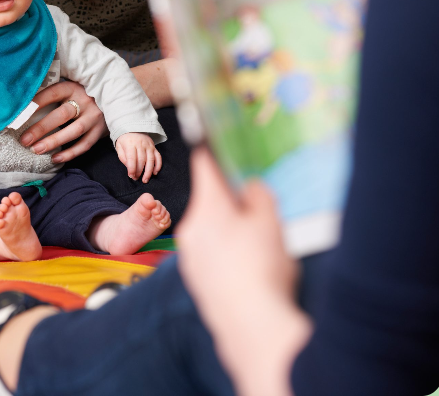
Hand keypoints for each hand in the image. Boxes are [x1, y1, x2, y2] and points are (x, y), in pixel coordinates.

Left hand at [20, 80, 107, 163]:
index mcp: (73, 87)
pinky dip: (70, 153)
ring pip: (74, 131)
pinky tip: (55, 158)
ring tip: (36, 150)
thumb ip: (50, 94)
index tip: (20, 114)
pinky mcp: (101, 130)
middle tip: (24, 139)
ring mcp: (94, 116)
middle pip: (62, 115)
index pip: (52, 94)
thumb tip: (23, 103)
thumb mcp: (67, 88)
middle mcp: (85, 101)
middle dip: (41, 128)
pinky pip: (85, 144)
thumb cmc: (79, 94)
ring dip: (54, 142)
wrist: (112, 98)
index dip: (36, 103)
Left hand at [115, 132, 161, 182]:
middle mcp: (141, 145)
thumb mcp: (119, 147)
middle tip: (136, 179)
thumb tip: (129, 168)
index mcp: (130, 144)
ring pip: (151, 160)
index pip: (132, 159)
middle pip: (142, 161)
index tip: (131, 176)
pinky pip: (158, 157)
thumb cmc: (125, 140)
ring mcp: (149, 146)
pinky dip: (158, 165)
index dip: (132, 169)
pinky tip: (155, 172)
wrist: (133, 127)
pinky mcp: (154, 147)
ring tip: (145, 179)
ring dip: (148, 171)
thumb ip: (123, 157)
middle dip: (139, 172)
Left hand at [176, 149, 309, 395]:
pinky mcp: (195, 278)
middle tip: (263, 217)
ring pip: (212, 230)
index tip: (211, 134)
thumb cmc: (262, 268)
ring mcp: (190, 255)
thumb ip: (259, 195)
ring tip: (261, 252)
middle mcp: (191, 226)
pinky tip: (250, 271)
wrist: (251, 326)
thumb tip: (249, 188)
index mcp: (208, 206)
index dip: (213, 150)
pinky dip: (228, 256)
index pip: (205, 166)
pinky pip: (212, 255)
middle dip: (234, 204)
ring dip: (232, 232)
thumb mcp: (270, 221)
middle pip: (212, 201)